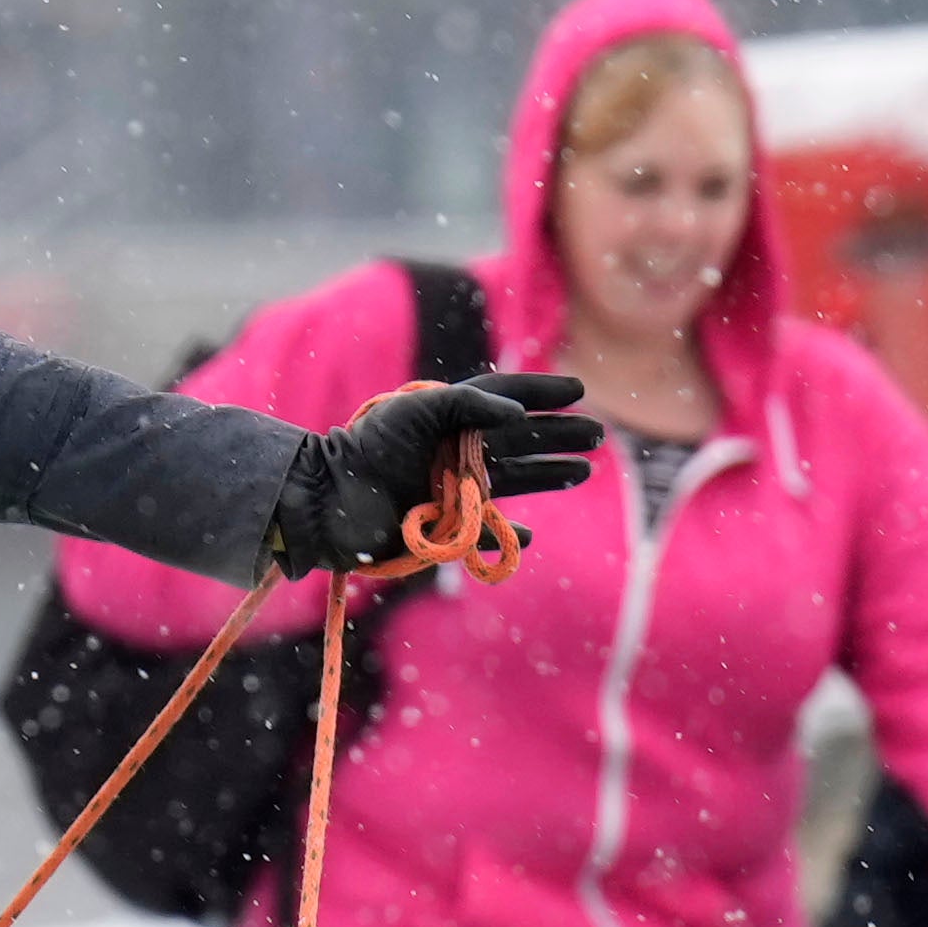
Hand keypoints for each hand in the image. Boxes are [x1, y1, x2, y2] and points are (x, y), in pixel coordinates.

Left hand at [266, 373, 602, 575]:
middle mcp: (453, 451)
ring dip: (549, 475)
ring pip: (512, 480)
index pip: (504, 398)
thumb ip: (468, 404)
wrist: (330, 500)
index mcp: (447, 418)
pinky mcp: (443, 526)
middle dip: (559, 435)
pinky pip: (484, 533)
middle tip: (597, 434)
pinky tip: (528, 536)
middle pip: (519, 439)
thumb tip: (517, 415)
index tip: (579, 388)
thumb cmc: (369, 449)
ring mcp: (451, 489)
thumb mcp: (417, 411)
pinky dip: (507, 537)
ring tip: (583, 470)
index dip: (542, 392)